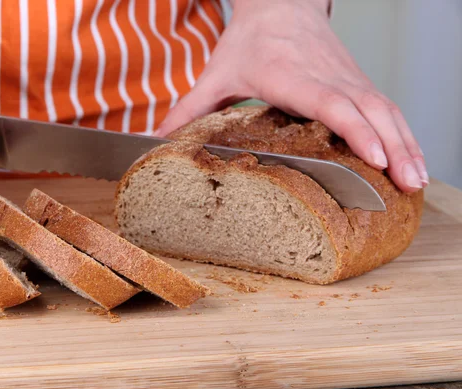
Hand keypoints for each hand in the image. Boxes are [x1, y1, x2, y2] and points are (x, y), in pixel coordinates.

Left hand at [156, 0, 427, 192]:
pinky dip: (403, 133)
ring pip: (385, 110)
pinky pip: (386, 108)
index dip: (354, 128)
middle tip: (406, 185)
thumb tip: (158, 139)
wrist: (280, 2)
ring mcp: (348, 77)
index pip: (331, 102)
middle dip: (391, 147)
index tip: (372, 156)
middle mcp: (327, 76)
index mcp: (292, 75)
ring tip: (416, 181)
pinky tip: (410, 157)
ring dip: (405, 144)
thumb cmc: (250, 40)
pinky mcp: (356, 81)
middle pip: (368, 110)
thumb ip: (190, 107)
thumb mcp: (217, 72)